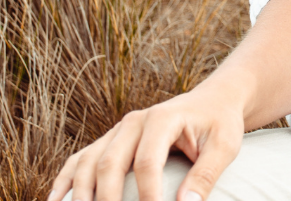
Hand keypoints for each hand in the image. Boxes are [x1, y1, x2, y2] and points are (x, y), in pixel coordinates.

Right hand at [48, 75, 248, 200]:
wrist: (214, 100)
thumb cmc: (221, 124)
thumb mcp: (225, 145)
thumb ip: (207, 174)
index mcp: (163, 118)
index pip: (147, 162)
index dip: (146, 197)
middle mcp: (135, 121)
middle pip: (109, 164)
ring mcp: (118, 130)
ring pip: (88, 163)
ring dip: (79, 196)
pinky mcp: (111, 141)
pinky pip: (80, 160)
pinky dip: (65, 182)